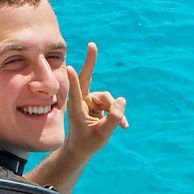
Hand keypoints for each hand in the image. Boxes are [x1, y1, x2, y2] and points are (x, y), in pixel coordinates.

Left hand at [64, 42, 128, 158]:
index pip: (76, 93)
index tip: (69, 68)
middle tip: (92, 44)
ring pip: (107, 98)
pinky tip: (124, 126)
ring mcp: (90, 101)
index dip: (74, 81)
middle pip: (87, 79)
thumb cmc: (88, 143)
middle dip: (91, 62)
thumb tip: (122, 100)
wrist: (82, 148)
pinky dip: (118, 114)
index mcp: (76, 111)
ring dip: (114, 110)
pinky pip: (112, 103)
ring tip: (120, 125)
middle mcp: (82, 102)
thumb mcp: (103, 134)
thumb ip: (113, 118)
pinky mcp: (97, 103)